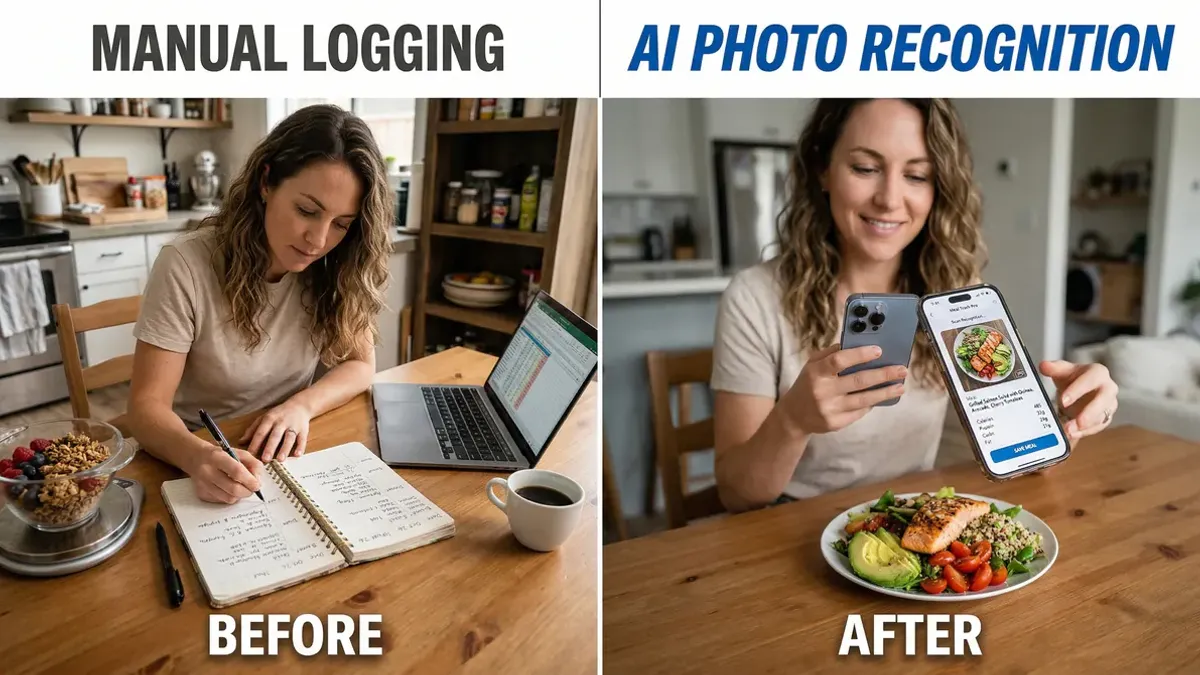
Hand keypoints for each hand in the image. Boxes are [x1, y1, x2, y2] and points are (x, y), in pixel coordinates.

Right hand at [187, 447, 263, 504]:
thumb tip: (258, 480)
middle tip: (252, 489)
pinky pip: (222, 501)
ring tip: (241, 487)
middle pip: (233, 489)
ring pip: (229, 498)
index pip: (237, 472)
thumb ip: (253, 463)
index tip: (257, 485)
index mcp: (217, 457)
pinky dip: (230, 497)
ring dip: (239, 495)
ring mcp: (203, 484)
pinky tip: (228, 488)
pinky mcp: (201, 494)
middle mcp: (208, 471)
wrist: (195, 458)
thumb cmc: (220, 455)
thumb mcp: (238, 452)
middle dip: (247, 491)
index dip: (250, 480)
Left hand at [240, 400, 311, 462]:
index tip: (250, 454)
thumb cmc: (279, 414)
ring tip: (280, 459)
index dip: (255, 443)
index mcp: (270, 419)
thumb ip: (253, 430)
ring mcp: (293, 426)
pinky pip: (302, 439)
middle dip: (270, 447)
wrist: (299, 406)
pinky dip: (300, 447)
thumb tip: (240, 441)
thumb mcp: (264, 418)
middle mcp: (281, 422)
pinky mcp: (303, 430)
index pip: (261, 432)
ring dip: (285, 448)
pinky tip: (297, 455)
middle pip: (275, 435)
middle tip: (265, 459)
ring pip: (289, 438)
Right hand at [780, 344, 907, 434]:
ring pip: (864, 399)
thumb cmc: (807, 384)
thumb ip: (831, 354)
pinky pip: (860, 411)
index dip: (860, 355)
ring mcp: (830, 409)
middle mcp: (822, 391)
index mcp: (816, 373)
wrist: (793, 416)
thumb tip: (858, 345)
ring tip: (900, 386)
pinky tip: (882, 397)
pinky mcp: (836, 423)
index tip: (879, 351)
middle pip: (858, 381)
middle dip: (884, 375)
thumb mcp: (812, 365)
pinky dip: (872, 403)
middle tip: (902, 370)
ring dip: (885, 392)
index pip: (839, 361)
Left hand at [1038, 360, 1118, 443]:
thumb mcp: (1062, 371)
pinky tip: (1073, 434)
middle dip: (1089, 412)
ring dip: (1085, 426)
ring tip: (1069, 431)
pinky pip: (1098, 426)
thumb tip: (1044, 365)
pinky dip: (1085, 432)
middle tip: (1076, 422)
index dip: (1078, 390)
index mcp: (1098, 373)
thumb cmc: (1073, 378)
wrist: (1078, 390)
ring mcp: (1108, 404)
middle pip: (1103, 400)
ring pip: (1101, 416)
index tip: (1064, 400)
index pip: (1091, 380)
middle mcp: (1108, 388)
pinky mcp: (1106, 417)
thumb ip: (1054, 368)